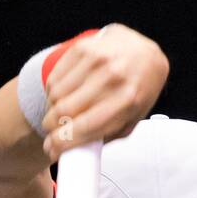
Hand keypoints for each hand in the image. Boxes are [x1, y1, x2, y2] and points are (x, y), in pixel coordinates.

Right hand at [40, 25, 168, 162]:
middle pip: (64, 111)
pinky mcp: (83, 47)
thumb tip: (77, 150)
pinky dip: (52, 92)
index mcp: (127, 101)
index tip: (52, 149)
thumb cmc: (139, 89)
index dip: (62, 143)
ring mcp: (96, 59)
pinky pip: (55, 77)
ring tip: (60, 113)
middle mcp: (112, 77)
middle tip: (52, 133)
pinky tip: (61, 96)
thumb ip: (108, 135)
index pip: (84, 127)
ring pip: (56, 94)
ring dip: (52, 109)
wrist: (145, 54)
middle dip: (51, 128)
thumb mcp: (132, 119)